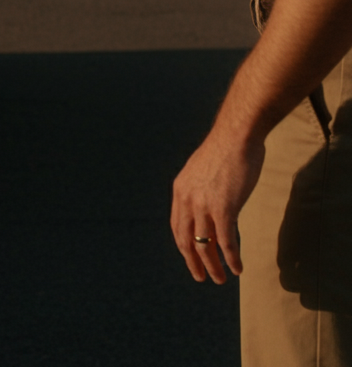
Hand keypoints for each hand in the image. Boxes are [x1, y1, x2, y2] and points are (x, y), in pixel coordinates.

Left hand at [170, 127, 264, 283]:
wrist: (236, 136)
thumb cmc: (225, 151)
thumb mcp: (202, 171)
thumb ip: (200, 189)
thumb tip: (207, 204)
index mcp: (180, 189)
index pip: (177, 226)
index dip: (184, 246)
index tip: (191, 259)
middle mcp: (187, 199)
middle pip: (186, 239)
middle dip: (193, 262)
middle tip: (201, 277)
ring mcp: (204, 204)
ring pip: (205, 245)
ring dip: (213, 266)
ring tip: (221, 279)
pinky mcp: (224, 208)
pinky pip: (226, 241)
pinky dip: (231, 258)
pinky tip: (238, 268)